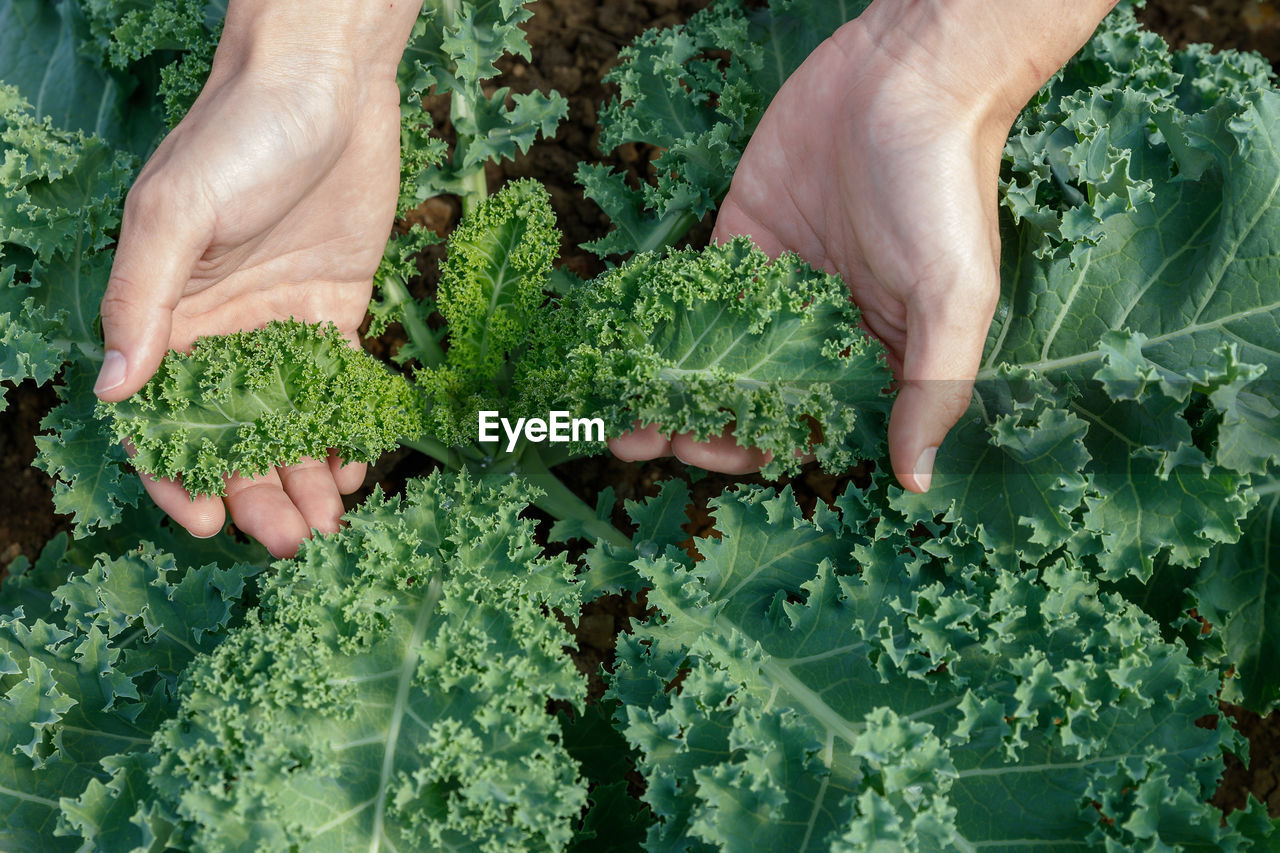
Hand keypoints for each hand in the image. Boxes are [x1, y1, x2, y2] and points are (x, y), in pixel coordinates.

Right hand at [93, 1, 419, 556]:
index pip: (161, 415)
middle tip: (293, 540)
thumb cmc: (237, 134)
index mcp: (168, 312)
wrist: (326, 84)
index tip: (210, 521)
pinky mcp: (337, 309)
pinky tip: (360, 466)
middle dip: (258, 492)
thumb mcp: (178, 211)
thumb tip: (116, 388)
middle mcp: (221, 328)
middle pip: (234, 433)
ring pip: (289, 420)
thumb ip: (144, 297)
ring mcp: (280, 322)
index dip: (178, 475)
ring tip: (331, 522)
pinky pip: (340, 384)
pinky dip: (347, 429)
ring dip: (305, 474)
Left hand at [611, 0, 1115, 491]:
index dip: (752, 446)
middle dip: (692, 421)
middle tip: (637, 439)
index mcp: (872, 354)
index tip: (701, 452)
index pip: (804, 422)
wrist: (905, 74)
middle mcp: (819, 329)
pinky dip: (656, 319)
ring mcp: (775, 284)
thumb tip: (917, 481)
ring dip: (664, 383)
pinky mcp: (740, 237)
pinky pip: (693, 290)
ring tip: (612, 409)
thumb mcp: (953, 296)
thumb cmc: (943, 188)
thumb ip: (931, 388)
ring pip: (711, 352)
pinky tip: (619, 342)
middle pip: (747, 396)